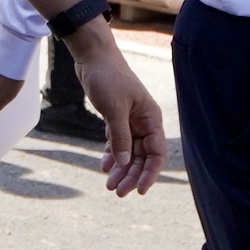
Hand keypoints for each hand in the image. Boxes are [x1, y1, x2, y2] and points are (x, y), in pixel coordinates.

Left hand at [73, 34, 168, 195]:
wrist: (93, 57)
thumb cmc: (108, 77)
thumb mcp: (115, 108)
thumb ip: (121, 136)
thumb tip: (125, 163)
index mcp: (151, 119)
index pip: (156, 153)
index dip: (150, 173)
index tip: (141, 190)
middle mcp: (144, 122)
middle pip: (142, 157)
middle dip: (132, 175)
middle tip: (117, 191)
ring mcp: (130, 121)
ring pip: (129, 152)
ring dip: (121, 169)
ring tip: (109, 185)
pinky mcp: (115, 119)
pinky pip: (117, 143)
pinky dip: (112, 155)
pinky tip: (105, 167)